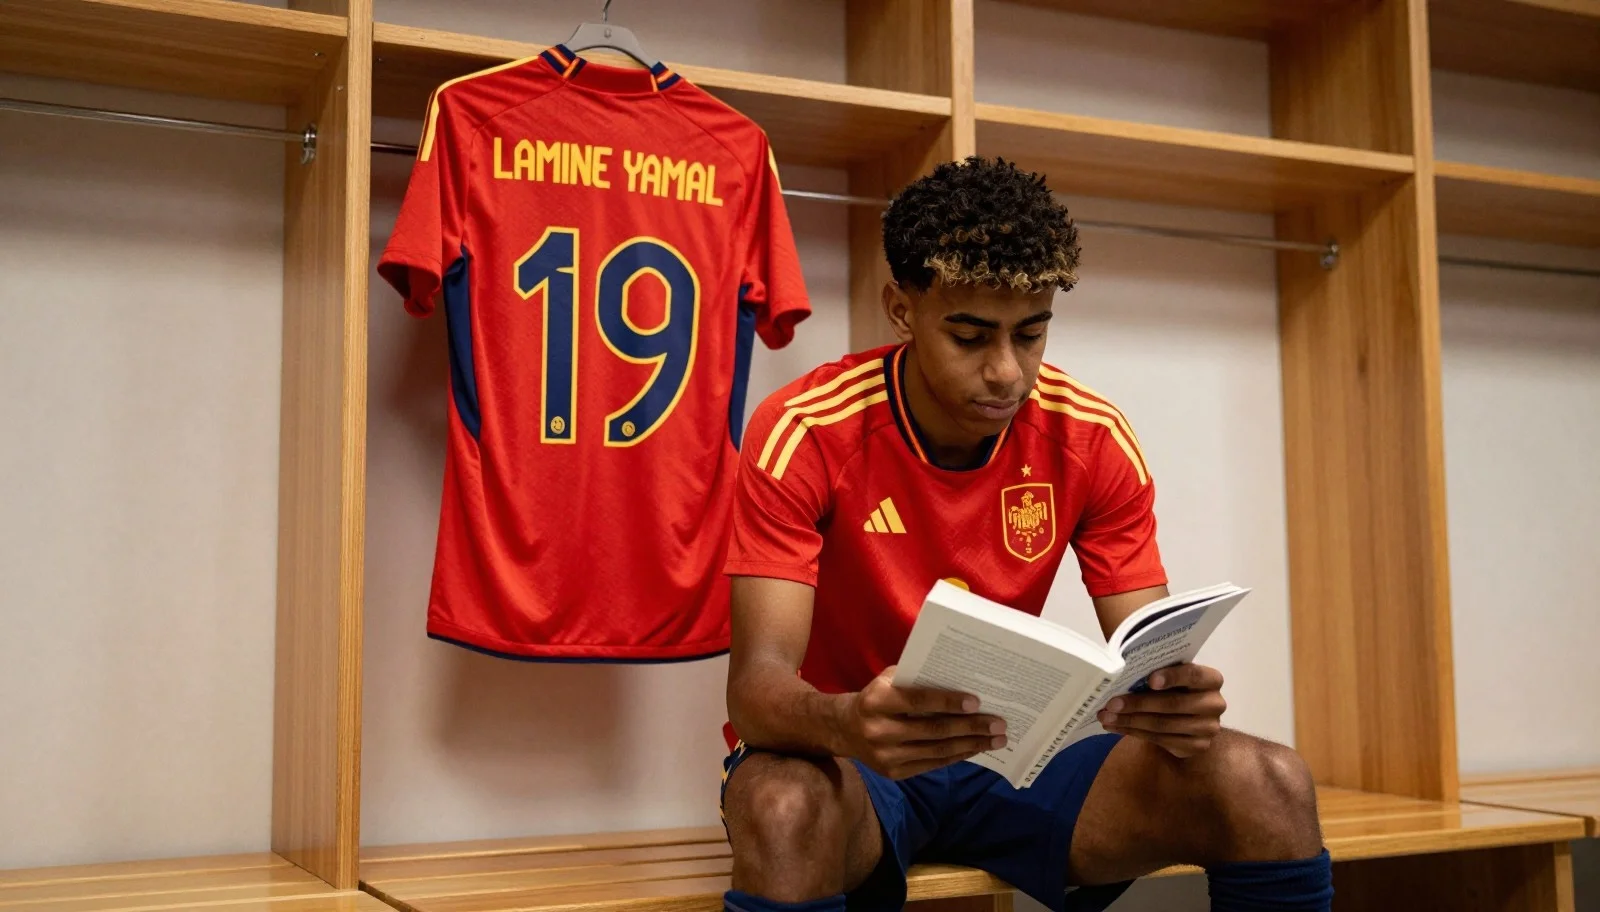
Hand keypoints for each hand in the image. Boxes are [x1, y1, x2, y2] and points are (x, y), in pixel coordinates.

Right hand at [838, 666, 1008, 779]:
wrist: (846, 729)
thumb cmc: (878, 696)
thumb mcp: (889, 680)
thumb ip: (917, 679)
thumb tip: (961, 680)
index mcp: (877, 701)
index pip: (917, 702)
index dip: (948, 702)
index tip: (976, 701)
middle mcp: (879, 731)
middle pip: (933, 730)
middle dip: (971, 727)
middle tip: (999, 723)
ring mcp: (886, 756)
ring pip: (937, 751)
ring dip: (971, 745)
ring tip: (996, 739)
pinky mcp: (894, 773)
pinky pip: (933, 764)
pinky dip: (957, 755)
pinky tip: (975, 748)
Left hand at [1098, 663, 1224, 758]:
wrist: (1187, 717)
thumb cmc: (1173, 687)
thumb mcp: (1169, 671)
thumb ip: (1153, 663)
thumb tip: (1118, 648)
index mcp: (1211, 678)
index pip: (1193, 675)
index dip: (1172, 677)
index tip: (1149, 680)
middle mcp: (1214, 703)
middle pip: (1173, 704)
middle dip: (1138, 704)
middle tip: (1111, 704)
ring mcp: (1208, 728)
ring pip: (1164, 725)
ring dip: (1131, 721)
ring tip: (1106, 717)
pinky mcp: (1197, 746)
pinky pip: (1161, 740)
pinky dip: (1135, 733)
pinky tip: (1117, 727)